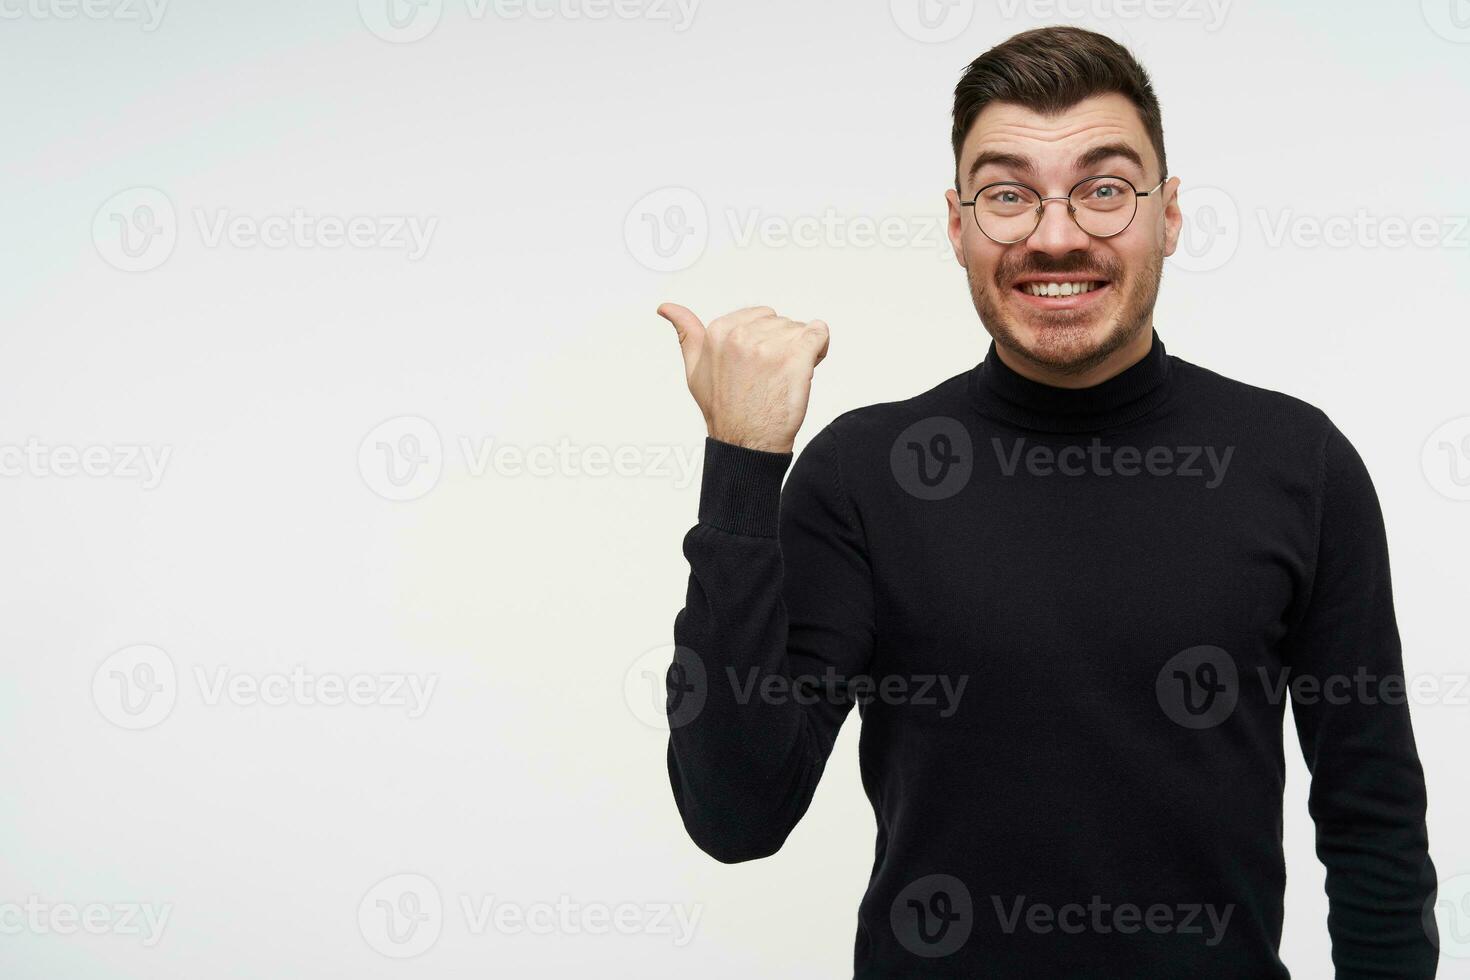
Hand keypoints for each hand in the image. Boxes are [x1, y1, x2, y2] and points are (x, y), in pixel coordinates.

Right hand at [656, 304, 829, 453]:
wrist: (746, 443)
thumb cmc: (723, 409)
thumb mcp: (694, 368)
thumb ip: (686, 333)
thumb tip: (666, 308)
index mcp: (719, 331)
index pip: (760, 315)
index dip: (766, 339)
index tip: (759, 364)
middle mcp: (742, 335)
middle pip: (781, 322)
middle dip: (783, 344)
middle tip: (772, 375)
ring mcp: (770, 346)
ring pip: (800, 330)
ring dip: (801, 350)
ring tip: (785, 377)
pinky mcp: (795, 358)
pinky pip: (819, 334)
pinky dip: (820, 347)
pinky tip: (808, 366)